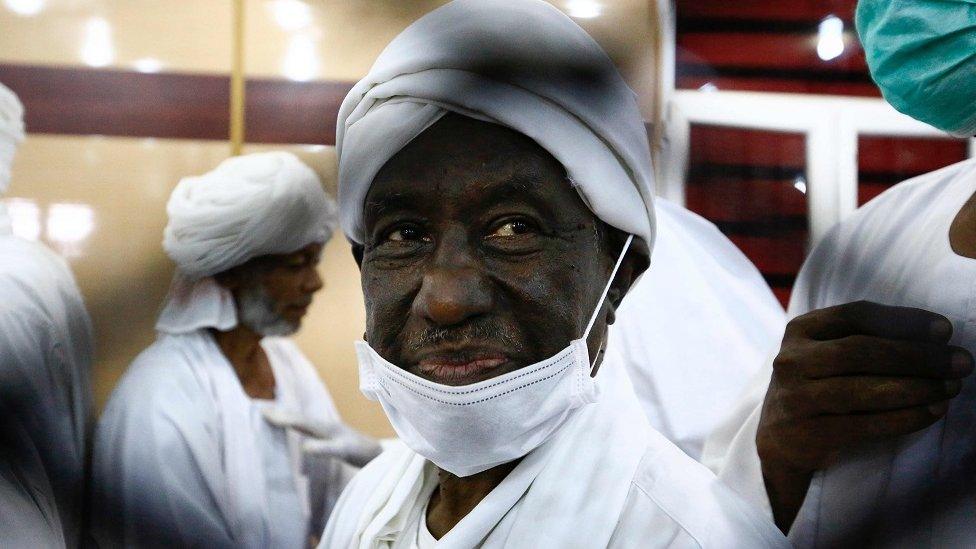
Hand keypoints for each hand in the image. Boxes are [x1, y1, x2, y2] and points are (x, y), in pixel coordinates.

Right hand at [262, 408, 382, 467]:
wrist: (379, 452)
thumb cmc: (361, 452)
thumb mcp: (343, 451)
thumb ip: (325, 448)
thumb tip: (303, 447)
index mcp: (324, 427)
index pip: (298, 420)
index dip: (281, 417)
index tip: (263, 412)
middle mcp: (324, 425)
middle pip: (298, 417)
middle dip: (280, 413)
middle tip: (260, 409)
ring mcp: (328, 430)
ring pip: (302, 421)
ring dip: (287, 417)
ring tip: (270, 414)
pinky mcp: (330, 436)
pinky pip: (308, 428)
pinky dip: (296, 425)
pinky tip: (294, 427)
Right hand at [756, 301, 973, 530]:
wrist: (780, 438)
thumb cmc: (819, 385)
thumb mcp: (827, 352)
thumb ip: (866, 338)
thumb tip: (936, 335)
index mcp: (800, 330)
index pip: (854, 315)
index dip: (902, 320)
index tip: (945, 329)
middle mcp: (791, 360)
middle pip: (859, 351)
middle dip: (917, 356)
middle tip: (961, 362)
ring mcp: (795, 398)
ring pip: (861, 389)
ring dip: (915, 388)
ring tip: (951, 388)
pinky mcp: (806, 434)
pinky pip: (863, 425)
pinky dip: (903, 418)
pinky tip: (932, 412)